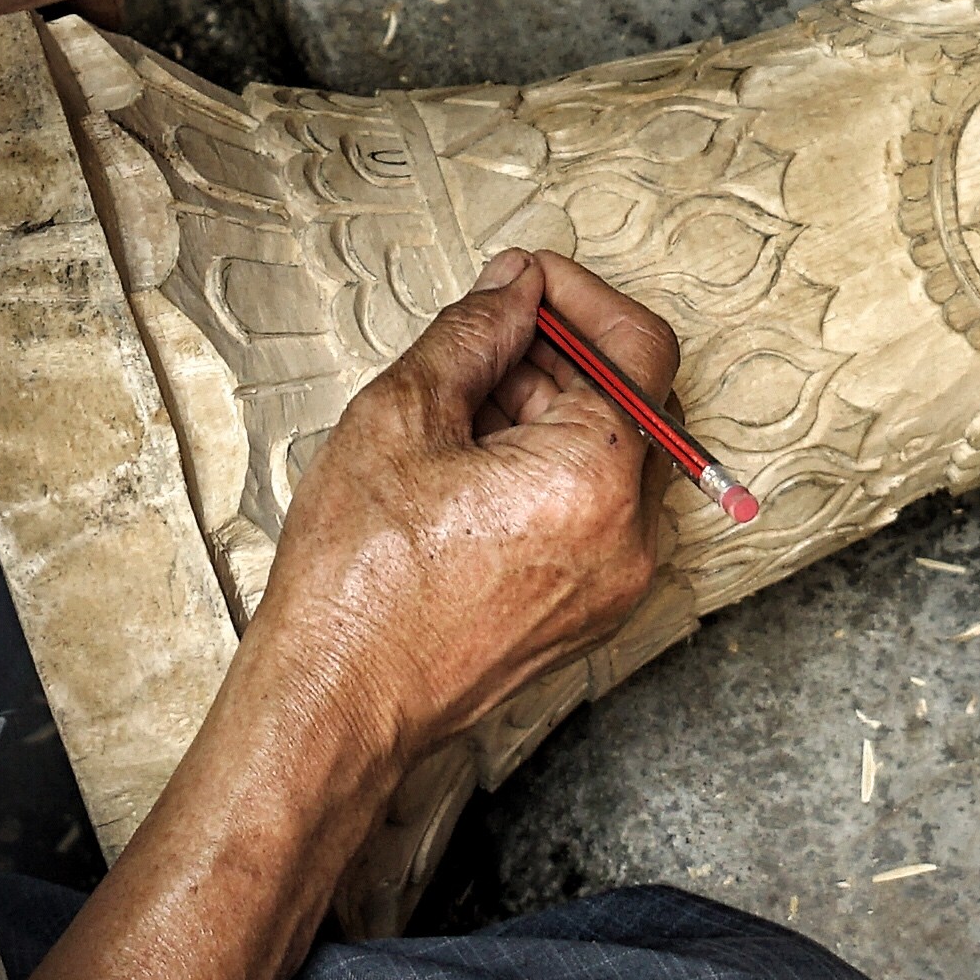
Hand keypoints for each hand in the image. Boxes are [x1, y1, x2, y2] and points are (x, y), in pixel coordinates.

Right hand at [11, 254, 682, 979]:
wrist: (343, 699)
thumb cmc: (360, 578)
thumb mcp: (402, 415)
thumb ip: (474, 334)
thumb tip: (512, 291)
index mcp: (598, 476)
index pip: (636, 347)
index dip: (580, 296)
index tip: (525, 280)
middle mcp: (631, 533)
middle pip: (628, 401)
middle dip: (556, 356)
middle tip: (479, 337)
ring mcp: (619, 581)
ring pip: (610, 457)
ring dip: (549, 413)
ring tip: (458, 412)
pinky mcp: (594, 610)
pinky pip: (595, 511)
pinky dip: (551, 471)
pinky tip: (473, 469)